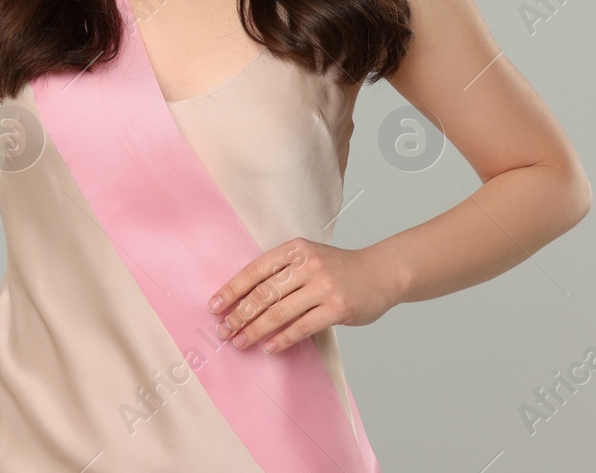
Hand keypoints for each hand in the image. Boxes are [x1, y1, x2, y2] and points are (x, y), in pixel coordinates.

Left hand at [207, 238, 400, 355]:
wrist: (381, 272)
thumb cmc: (338, 269)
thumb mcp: (309, 258)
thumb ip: (282, 271)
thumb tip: (243, 299)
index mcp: (296, 249)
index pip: (255, 270)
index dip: (232, 289)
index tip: (215, 306)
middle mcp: (308, 264)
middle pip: (263, 293)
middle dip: (239, 314)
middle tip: (223, 330)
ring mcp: (324, 286)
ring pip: (279, 312)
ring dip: (255, 330)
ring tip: (240, 342)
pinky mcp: (337, 308)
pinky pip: (301, 327)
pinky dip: (282, 339)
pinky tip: (269, 347)